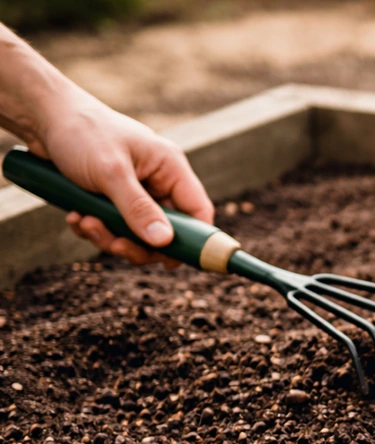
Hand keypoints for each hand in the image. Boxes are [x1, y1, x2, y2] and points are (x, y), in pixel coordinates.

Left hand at [34, 91, 213, 268]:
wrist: (41, 116)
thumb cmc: (81, 132)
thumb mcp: (111, 172)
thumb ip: (138, 208)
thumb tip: (164, 242)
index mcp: (170, 168)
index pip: (198, 212)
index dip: (193, 239)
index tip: (172, 260)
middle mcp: (158, 182)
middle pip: (167, 231)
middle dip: (138, 244)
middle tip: (114, 245)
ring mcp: (136, 192)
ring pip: (137, 234)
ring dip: (111, 237)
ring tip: (84, 222)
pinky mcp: (113, 200)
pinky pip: (114, 228)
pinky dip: (95, 229)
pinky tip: (75, 216)